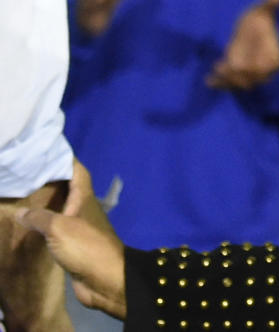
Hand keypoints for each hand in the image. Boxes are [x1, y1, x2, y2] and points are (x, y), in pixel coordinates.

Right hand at [16, 162, 126, 319]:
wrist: (105, 280)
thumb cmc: (85, 247)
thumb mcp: (58, 228)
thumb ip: (39, 217)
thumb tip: (19, 211)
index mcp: (85, 199)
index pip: (77, 172)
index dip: (65, 160)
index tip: (46, 152)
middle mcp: (83, 209)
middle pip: (67, 189)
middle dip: (49, 182)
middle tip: (26, 177)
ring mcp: (80, 227)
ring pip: (62, 210)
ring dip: (46, 205)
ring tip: (23, 199)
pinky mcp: (74, 245)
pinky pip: (58, 229)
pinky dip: (45, 225)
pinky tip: (30, 226)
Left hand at [208, 0, 278, 89]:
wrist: (250, 28)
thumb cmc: (258, 19)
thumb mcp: (262, 11)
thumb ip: (270, 4)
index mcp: (274, 58)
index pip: (264, 69)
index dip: (252, 69)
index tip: (237, 64)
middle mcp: (263, 70)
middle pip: (250, 80)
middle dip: (237, 76)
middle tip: (223, 66)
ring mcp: (249, 74)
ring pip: (238, 84)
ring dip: (227, 80)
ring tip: (217, 68)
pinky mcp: (237, 76)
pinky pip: (229, 84)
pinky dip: (219, 83)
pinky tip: (208, 80)